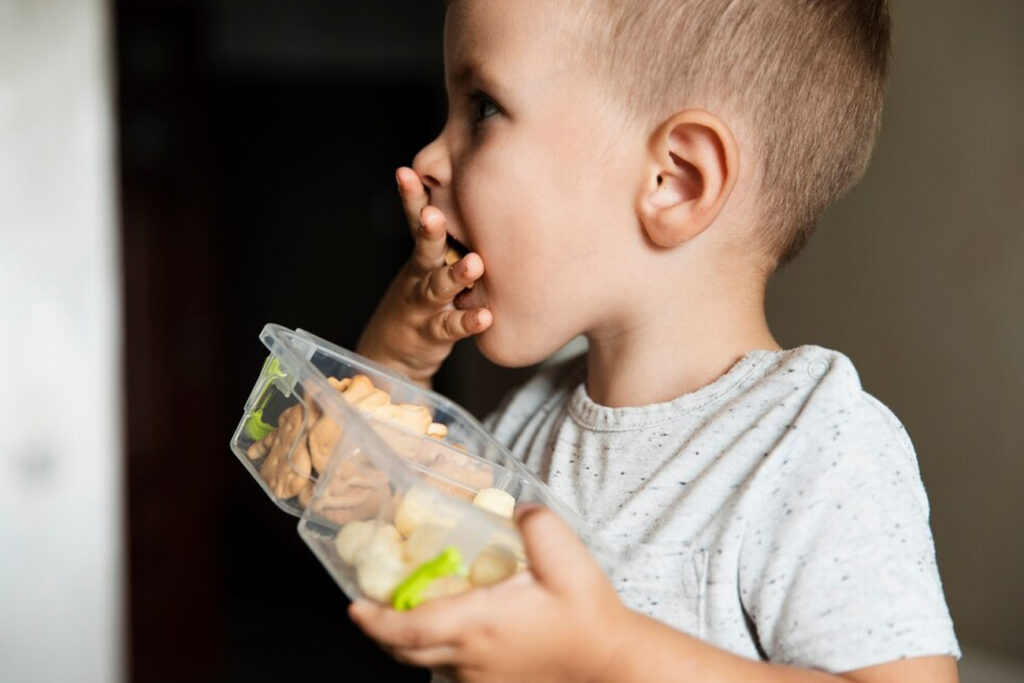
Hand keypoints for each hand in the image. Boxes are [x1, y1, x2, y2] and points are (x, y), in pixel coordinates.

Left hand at [348, 505, 631, 682]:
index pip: (407, 630)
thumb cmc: (588, 616)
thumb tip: (518, 507)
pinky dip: (441, 654)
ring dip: (412, 642)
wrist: (612, 663)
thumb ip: (537, 523)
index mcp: (477, 625)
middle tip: (370, 607)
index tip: (353, 607)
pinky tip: (455, 633)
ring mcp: (482, 679)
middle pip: (406, 652)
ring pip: (429, 664)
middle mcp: (470, 658)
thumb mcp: (566, 556)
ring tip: (410, 613)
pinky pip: (454, 673)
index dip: (374, 621)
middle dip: (382, 631)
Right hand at [357, 167, 490, 386]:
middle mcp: (419, 275)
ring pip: (437, 287)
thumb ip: (452, 240)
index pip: (415, 220)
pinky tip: (485, 317)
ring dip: (456, 275)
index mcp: (422, 255)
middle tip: (434, 214)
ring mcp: (424, 305)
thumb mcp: (433, 266)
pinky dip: (468, 322)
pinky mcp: (433, 333)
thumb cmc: (425, 299)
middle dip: (429, 230)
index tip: (406, 171)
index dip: (411, 197)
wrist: (394, 354)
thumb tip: (486, 197)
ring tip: (475, 264)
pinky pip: (451, 326)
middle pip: (424, 248)